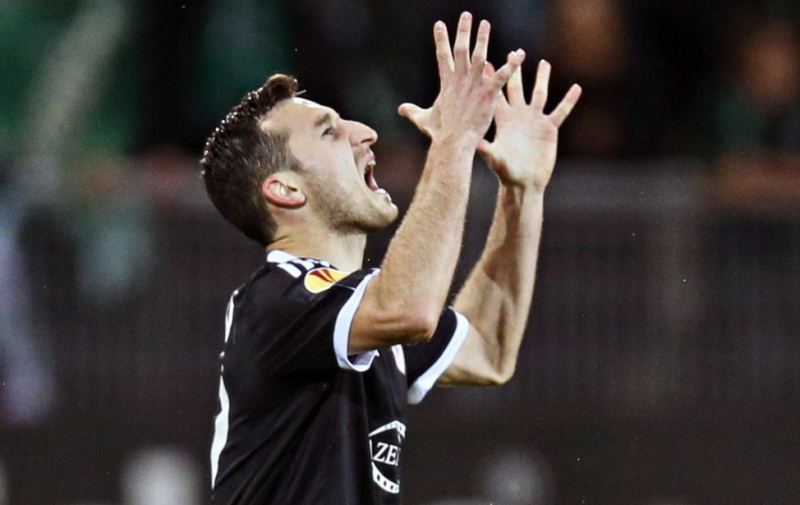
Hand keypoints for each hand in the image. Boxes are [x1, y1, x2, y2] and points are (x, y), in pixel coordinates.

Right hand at [398, 12, 525, 147]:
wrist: (452, 143)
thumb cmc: (439, 134)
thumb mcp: (423, 119)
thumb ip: (413, 111)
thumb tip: (401, 109)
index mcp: (446, 83)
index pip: (442, 55)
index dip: (441, 39)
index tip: (440, 24)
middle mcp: (460, 79)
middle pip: (461, 49)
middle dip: (463, 31)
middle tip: (466, 15)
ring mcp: (474, 85)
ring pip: (480, 56)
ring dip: (483, 39)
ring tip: (485, 24)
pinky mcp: (488, 94)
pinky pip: (502, 75)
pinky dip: (512, 64)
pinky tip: (520, 53)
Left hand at [478, 60, 581, 189]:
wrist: (524, 183)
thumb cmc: (506, 173)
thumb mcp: (495, 159)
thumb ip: (486, 150)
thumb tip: (474, 143)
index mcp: (504, 121)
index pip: (496, 95)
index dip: (493, 80)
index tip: (487, 61)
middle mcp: (519, 116)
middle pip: (517, 88)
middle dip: (516, 71)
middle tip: (514, 52)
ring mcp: (534, 121)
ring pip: (539, 94)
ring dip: (542, 79)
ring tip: (544, 63)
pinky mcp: (549, 129)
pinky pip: (561, 111)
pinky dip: (569, 100)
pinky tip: (577, 88)